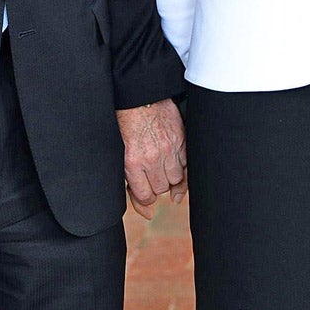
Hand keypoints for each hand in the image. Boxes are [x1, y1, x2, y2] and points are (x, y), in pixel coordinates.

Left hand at [118, 98, 185, 214]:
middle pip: (161, 189)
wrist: (140, 96)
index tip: (142, 188)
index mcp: (133, 162)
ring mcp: (169, 149)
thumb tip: (147, 213)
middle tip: (150, 172)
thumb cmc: (126, 123)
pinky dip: (184, 168)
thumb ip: (132, 183)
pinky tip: (176, 164)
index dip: (143, 196)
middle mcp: (152, 158)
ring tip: (161, 165)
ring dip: (170, 176)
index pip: (145, 196)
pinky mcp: (182, 140)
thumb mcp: (120, 154)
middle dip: (155, 183)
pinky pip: (189, 165)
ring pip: (176, 180)